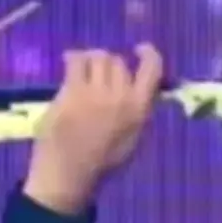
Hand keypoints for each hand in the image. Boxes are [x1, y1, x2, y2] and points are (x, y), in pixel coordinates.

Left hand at [23, 44, 163, 214]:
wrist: (69, 174)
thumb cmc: (101, 162)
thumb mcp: (132, 138)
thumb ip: (135, 110)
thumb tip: (135, 87)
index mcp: (139, 110)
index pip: (152, 69)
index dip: (148, 53)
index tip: (139, 48)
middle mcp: (121, 97)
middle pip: (118, 62)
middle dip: (109, 64)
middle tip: (98, 74)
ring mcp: (96, 93)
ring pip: (98, 57)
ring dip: (91, 60)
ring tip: (83, 70)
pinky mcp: (72, 92)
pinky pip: (76, 61)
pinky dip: (72, 58)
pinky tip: (69, 63)